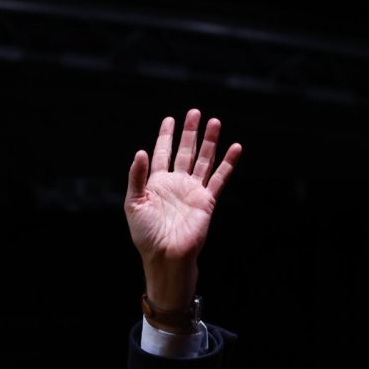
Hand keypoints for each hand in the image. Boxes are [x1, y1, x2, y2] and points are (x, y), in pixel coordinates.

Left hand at [125, 109, 241, 309]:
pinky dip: (228, 163)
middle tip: (194, 112)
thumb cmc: (145, 234)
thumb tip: (141, 152)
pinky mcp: (207, 200)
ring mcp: (193, 191)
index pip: (162, 154)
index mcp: (157, 183)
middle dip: (190, 133)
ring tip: (214, 121)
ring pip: (204, 160)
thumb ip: (137, 177)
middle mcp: (176, 184)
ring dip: (209, 142)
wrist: (165, 256)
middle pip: (185, 152)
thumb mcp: (133, 203)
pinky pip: (220, 178)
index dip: (166, 136)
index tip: (169, 119)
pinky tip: (235, 147)